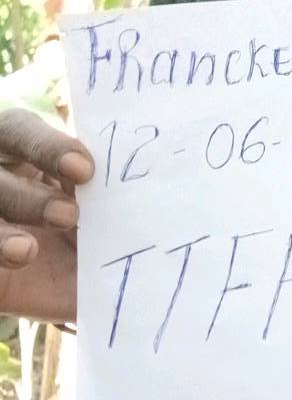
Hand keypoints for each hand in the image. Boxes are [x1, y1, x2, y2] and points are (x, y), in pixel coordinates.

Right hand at [0, 108, 94, 322]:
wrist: (58, 267)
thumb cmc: (87, 216)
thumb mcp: (97, 201)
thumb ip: (111, 191)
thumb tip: (167, 188)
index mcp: (22, 148)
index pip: (23, 132)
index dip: (49, 148)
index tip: (84, 170)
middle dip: (30, 197)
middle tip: (68, 216)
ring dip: (2, 232)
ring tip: (27, 251)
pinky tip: (16, 261)